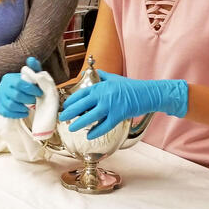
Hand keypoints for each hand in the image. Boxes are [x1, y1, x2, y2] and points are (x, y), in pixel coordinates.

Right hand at [0, 57, 43, 118]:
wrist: (14, 94)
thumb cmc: (25, 85)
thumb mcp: (30, 76)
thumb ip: (33, 68)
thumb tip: (31, 59)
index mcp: (9, 78)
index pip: (20, 83)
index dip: (31, 89)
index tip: (40, 92)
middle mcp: (2, 87)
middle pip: (16, 95)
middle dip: (29, 99)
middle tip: (35, 100)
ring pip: (11, 105)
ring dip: (23, 107)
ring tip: (29, 107)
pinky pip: (6, 113)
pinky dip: (17, 114)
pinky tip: (24, 112)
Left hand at [58, 70, 187, 139]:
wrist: (147, 94)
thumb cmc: (131, 86)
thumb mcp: (114, 78)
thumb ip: (101, 76)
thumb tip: (91, 72)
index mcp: (101, 86)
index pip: (81, 93)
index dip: (71, 101)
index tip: (65, 106)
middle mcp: (103, 95)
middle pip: (82, 105)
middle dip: (70, 112)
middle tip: (62, 118)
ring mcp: (110, 106)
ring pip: (90, 117)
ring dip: (79, 123)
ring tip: (71, 128)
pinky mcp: (118, 115)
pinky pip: (104, 126)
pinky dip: (96, 131)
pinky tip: (89, 135)